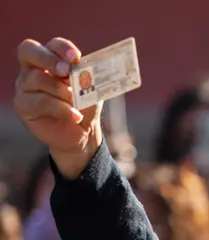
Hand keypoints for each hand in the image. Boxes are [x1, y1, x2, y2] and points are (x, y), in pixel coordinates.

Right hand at [14, 38, 102, 177]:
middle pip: (30, 51)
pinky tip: (75, 116)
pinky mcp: (23, 104)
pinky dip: (61, 109)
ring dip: (62, 91)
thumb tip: (86, 67)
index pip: (52, 45)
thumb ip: (87, 76)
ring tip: (76, 103)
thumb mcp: (91, 89)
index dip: (62, 48)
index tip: (76, 58)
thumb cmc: (85, 105)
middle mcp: (33, 68)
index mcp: (52, 59)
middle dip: (49, 59)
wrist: (83, 132)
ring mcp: (25, 86)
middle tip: (66, 71)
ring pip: (37, 78)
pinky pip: (39, 101)